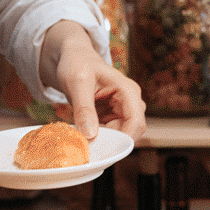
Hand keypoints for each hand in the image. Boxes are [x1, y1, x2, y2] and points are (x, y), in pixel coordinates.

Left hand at [39, 20, 147, 142]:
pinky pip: (110, 134)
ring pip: (120, 136)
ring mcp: (122, 110)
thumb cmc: (77, 64)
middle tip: (88, 148)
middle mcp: (130, 102)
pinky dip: (98, 139)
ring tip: (83, 142)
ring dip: (104, 142)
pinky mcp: (112, 116)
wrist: (73, 58)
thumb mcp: (77, 82)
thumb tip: (90, 136)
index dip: (124, 139)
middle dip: (112, 143)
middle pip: (131, 132)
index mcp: (128, 91)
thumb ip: (84, 108)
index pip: (136, 122)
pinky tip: (83, 136)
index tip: (103, 150)